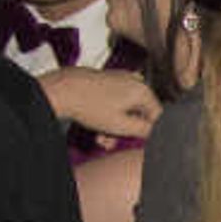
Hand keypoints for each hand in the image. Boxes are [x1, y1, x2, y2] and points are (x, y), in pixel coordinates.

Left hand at [42, 65, 160, 142]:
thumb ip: (145, 131)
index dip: (148, 133)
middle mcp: (134, 81)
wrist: (62, 90)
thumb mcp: (122, 126)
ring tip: (102, 138)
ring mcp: (120, 79)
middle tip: (114, 142)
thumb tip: (157, 134)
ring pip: (126, 110)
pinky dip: (110, 116)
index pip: (158, 117)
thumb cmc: (89, 104)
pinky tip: (99, 127)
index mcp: (142, 90)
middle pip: (140, 113)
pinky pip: (116, 102)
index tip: (136, 142)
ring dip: (117, 127)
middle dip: (128, 131)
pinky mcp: (107, 81)